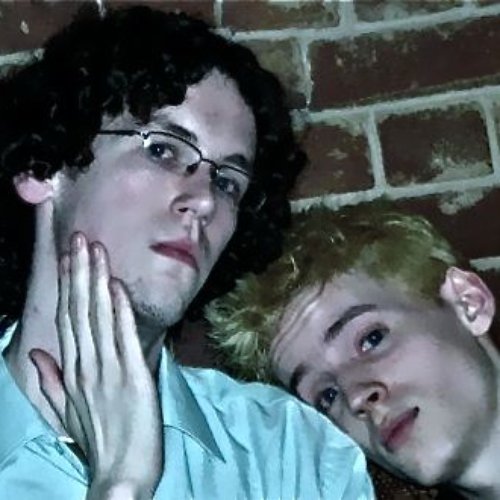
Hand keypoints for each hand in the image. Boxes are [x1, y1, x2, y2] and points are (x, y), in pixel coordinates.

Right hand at [30, 233, 162, 499]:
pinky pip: (123, 337)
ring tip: (95, 250)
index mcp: (72, 370)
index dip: (69, 286)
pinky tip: (116, 286)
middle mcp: (86, 364)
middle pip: (80, 310)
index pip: (68, 318)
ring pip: (98, 316)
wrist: (120, 473)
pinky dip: (119, 310)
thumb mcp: (67, 410)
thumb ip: (50, 381)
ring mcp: (107, 369)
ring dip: (96, 281)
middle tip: (80, 238)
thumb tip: (35, 353)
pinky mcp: (132, 376)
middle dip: (79, 272)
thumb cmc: (98, 440)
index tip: (70, 257)